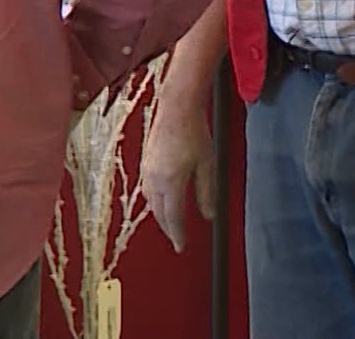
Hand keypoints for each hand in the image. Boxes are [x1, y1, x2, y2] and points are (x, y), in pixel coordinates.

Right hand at [143, 98, 215, 250]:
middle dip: (168, 228)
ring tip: (171, 221)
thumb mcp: (207, 164)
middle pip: (159, 212)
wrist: (177, 107)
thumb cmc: (194, 132)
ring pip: (151, 201)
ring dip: (160, 214)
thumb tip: (208, 215)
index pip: (173, 217)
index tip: (181, 247)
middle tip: (177, 238)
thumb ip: (206, 192)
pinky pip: (148, 188)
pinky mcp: (146, 161)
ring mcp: (147, 169)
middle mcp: (154, 179)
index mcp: (170, 182)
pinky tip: (162, 198)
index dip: (178, 235)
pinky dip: (155, 200)